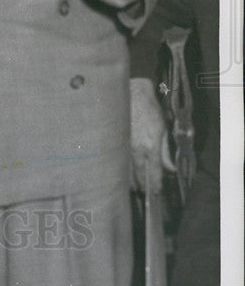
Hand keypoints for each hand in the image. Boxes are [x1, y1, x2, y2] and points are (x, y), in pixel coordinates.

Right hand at [129, 77, 166, 192]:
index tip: (156, 192)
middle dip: (143, 186)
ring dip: (131, 181)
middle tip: (146, 193)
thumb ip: (166, 151)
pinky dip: (121, 170)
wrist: (131, 93)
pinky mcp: (115, 141)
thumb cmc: (149, 109)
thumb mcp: (163, 128)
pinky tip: (123, 173)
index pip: (154, 173)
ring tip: (135, 187)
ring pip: (126, 171)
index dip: (155, 185)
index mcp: (151, 146)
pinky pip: (118, 161)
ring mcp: (124, 146)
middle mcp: (136, 149)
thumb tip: (170, 168)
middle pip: (139, 176)